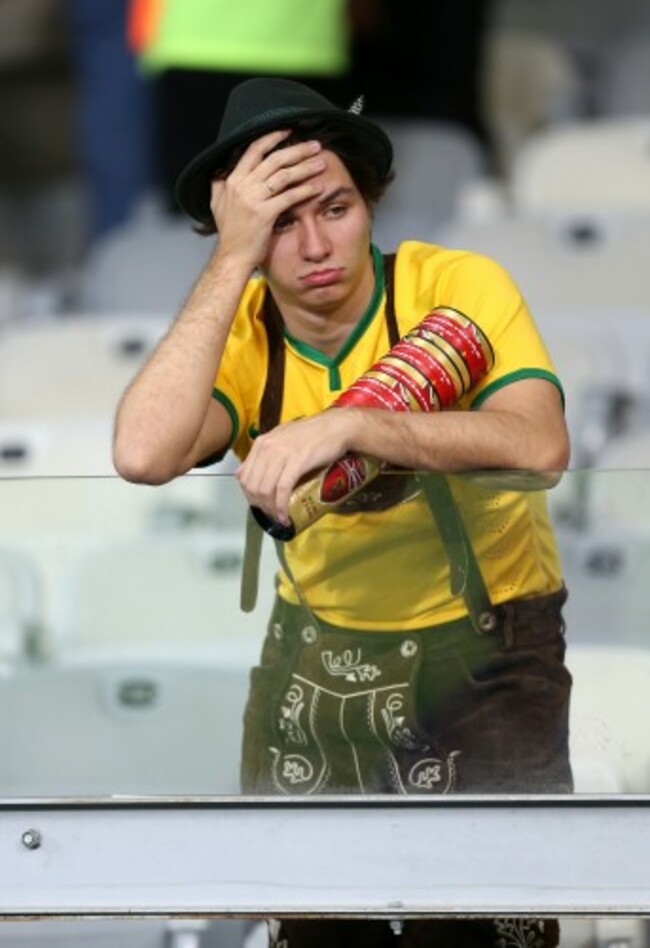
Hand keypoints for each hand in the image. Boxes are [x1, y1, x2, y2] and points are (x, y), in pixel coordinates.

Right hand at [210, 130, 326, 267]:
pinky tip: (317, 188)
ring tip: (321, 164)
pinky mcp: (265, 214)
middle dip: (297, 150)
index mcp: (232, 180)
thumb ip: (218, 186)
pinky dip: (305, 190)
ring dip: (305, 167)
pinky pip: (289, 197)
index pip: (253, 151)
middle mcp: (242, 186)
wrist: (232, 257)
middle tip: (314, 145)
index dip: (271, 138)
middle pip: (274, 159)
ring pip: (284, 175)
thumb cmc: (229, 234)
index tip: (287, 131)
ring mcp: (253, 199)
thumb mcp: (216, 205)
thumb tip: (219, 172)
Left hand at [236, 411, 356, 525]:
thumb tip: (246, 471)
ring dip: (270, 508)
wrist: (335, 427)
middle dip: (259, 505)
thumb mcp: (281, 438)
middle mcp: (267, 448)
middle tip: (270, 513)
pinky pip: (282, 490)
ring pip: (265, 490)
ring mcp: (281, 454)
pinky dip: (281, 507)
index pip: (243, 475)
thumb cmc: (311, 434)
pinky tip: (285, 516)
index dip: (249, 495)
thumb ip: (264, 453)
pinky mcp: (296, 462)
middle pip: (252, 485)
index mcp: (261, 443)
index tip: (260, 504)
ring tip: (278, 516)